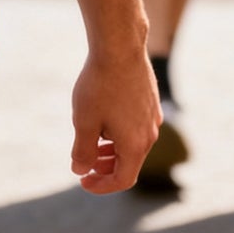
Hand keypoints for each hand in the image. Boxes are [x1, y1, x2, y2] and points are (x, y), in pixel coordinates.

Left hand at [70, 45, 161, 194]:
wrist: (119, 47)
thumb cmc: (99, 84)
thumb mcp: (84, 121)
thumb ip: (82, 150)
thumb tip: (80, 170)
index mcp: (136, 145)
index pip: (123, 179)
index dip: (102, 185)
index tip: (83, 181)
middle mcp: (150, 134)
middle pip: (129, 162)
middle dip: (106, 168)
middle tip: (85, 165)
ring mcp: (153, 117)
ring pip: (133, 143)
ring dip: (113, 149)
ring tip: (92, 143)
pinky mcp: (150, 101)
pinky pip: (137, 126)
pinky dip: (120, 132)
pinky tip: (104, 118)